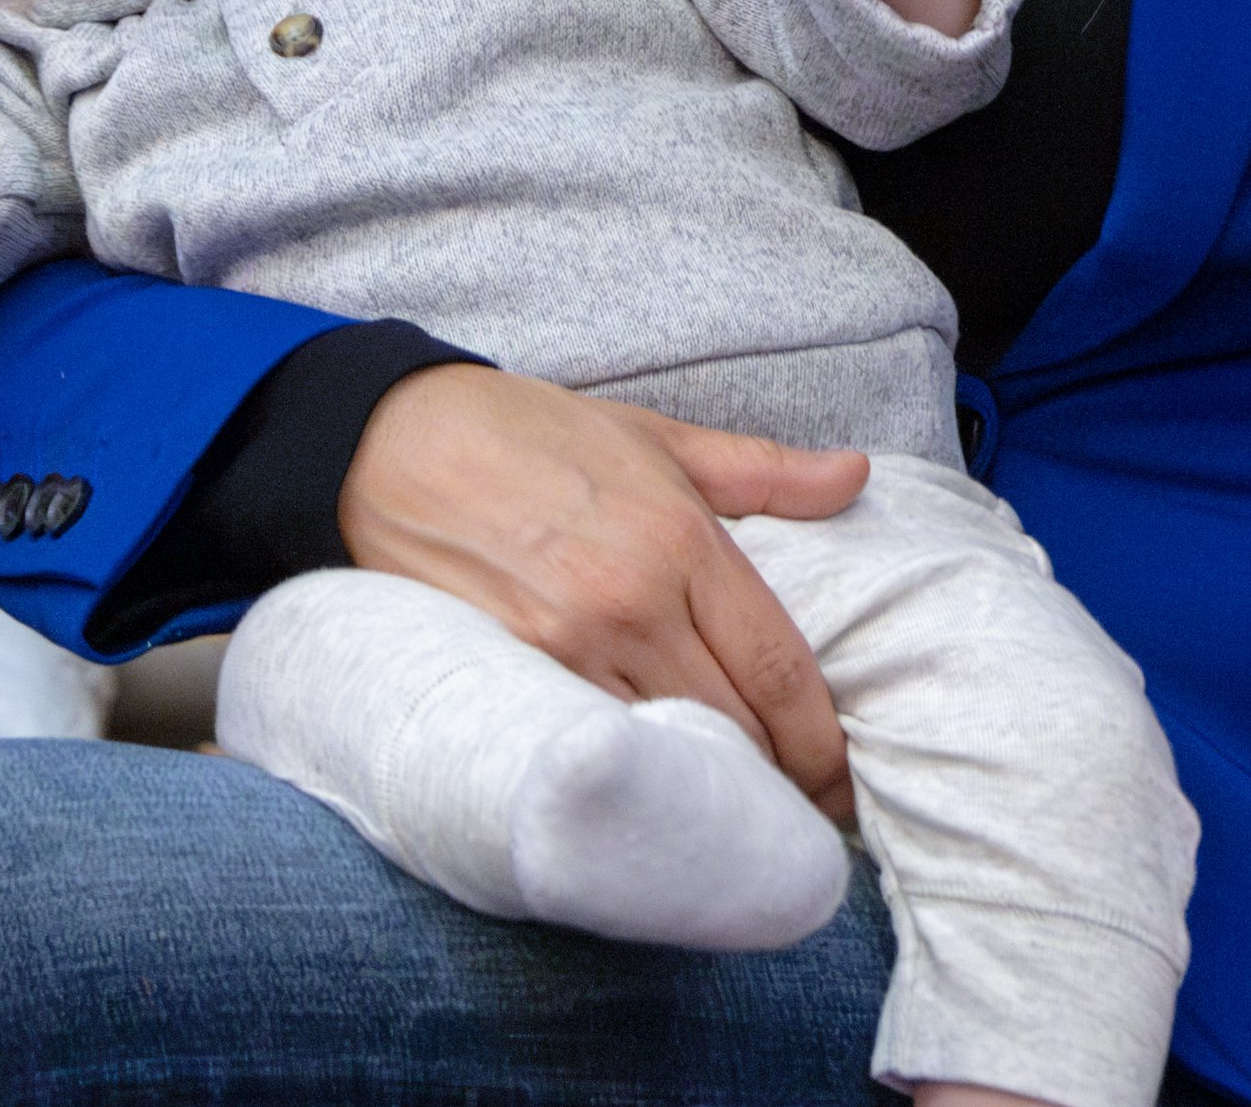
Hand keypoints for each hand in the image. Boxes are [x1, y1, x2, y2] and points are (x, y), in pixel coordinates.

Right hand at [335, 364, 871, 819]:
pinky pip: (591, 744)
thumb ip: (765, 470)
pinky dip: (631, 776)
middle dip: (778, 780)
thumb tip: (855, 475)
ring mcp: (566, 645)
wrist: (394, 442)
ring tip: (738, 817)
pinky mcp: (509, 675)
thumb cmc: (531, 434)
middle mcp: (633, 601)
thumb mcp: (657, 438)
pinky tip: (654, 797)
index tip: (842, 782)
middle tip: (804, 815)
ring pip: (664, 747)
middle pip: (733, 722)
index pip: (779, 665)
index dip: (821, 740)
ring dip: (706, 788)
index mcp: (683, 538)